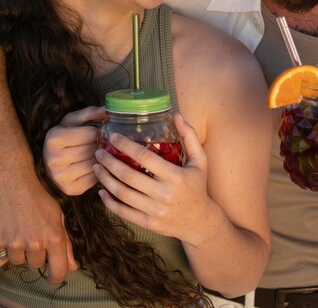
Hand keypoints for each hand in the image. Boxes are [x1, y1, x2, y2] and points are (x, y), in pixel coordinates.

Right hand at [0, 164, 76, 283]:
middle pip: (36, 264)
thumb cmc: (39, 196)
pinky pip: (2, 256)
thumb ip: (66, 244)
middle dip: (36, 253)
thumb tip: (73, 267)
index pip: (59, 271)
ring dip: (20, 250)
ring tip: (21, 228)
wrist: (14, 180)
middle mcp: (35, 242)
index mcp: (55, 236)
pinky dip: (5, 247)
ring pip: (19, 260)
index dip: (56, 278)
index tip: (54, 277)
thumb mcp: (58, 216)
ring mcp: (16, 242)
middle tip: (34, 233)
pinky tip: (9, 230)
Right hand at [43, 106, 104, 195]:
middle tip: (101, 143)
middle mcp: (55, 159)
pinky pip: (94, 179)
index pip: (90, 133)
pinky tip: (95, 166)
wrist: (48, 162)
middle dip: (100, 145)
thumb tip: (108, 109)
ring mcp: (61, 177)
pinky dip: (98, 172)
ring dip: (101, 159)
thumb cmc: (63, 138)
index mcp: (54, 138)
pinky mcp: (70, 189)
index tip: (98, 132)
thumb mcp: (71, 121)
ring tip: (99, 154)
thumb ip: (89, 113)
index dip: (98, 132)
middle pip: (93, 149)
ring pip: (95, 164)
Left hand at [93, 114, 214, 244]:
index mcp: (175, 176)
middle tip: (98, 152)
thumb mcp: (200, 160)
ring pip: (122, 194)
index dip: (126, 146)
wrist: (199, 221)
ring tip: (96, 167)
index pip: (145, 157)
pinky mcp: (148, 223)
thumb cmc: (198, 186)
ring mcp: (154, 211)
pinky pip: (123, 212)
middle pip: (129, 176)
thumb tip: (176, 115)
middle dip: (109, 162)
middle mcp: (164, 194)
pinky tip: (102, 191)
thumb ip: (190, 136)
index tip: (113, 137)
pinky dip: (109, 201)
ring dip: (105, 179)